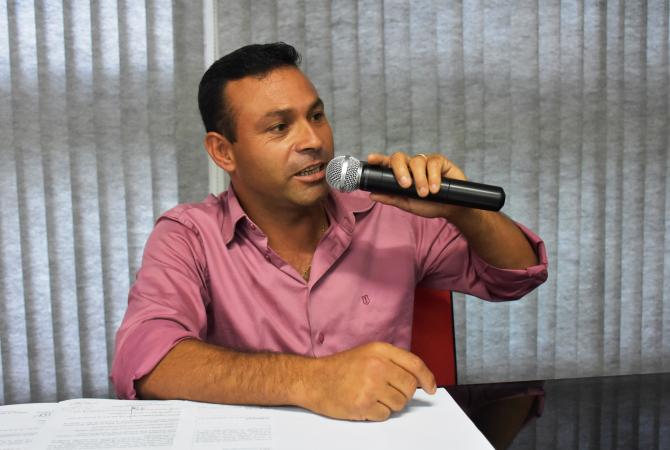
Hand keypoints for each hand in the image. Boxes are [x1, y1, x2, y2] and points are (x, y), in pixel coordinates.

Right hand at [304, 342, 435, 420]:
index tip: (431, 388)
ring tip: (372, 396)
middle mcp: (377, 366)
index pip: (415, 364)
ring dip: (389, 404)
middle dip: (403, 393)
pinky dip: (377, 413)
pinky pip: (385, 415)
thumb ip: (392, 361)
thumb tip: (419, 379)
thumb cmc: (340, 368)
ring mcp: (371, 386)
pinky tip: (363, 404)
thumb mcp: (368, 353)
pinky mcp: (363, 404)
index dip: (427, 378)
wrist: (313, 379)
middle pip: (409, 388)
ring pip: (399, 404)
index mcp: (380, 350)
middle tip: (387, 392)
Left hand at [367, 152, 467, 218]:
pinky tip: (435, 188)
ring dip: (420, 179)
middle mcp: (410, 164)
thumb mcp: (408, 204)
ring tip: (425, 194)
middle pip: (399, 157)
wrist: (452, 209)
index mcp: (400, 173)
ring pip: (417, 161)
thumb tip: (372, 195)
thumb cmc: (429, 205)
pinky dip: (433, 177)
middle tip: (405, 185)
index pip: (387, 163)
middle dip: (400, 170)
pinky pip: (433, 163)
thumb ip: (391, 198)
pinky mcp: (439, 161)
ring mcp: (425, 161)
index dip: (378, 159)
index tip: (371, 159)